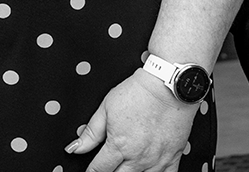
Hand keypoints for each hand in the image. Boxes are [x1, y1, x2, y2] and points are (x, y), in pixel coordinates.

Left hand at [65, 70, 196, 171]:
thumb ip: (91, 133)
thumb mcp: (106, 108)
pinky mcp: (172, 158)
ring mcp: (156, 160)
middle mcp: (137, 157)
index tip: (91, 171)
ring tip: (125, 168)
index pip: (99, 169)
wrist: (167, 85)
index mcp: (119, 145)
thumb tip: (75, 147)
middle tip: (108, 167)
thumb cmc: (139, 93)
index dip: (92, 171)